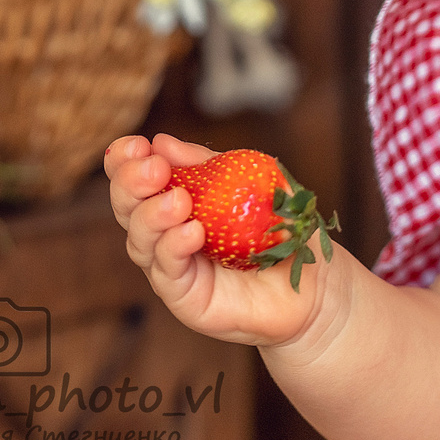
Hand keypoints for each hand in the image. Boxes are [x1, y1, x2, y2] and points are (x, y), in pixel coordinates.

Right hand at [105, 133, 339, 351]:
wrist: (315, 281)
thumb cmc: (283, 229)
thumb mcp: (251, 182)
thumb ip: (209, 165)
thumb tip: (162, 142)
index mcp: (174, 202)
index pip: (134, 182)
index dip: (124, 163)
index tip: (135, 145)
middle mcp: (164, 236)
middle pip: (127, 211)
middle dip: (131, 185)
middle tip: (153, 169)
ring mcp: (173, 269)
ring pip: (140, 243)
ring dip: (152, 217)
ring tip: (178, 200)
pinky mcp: (186, 298)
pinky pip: (168, 273)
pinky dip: (174, 249)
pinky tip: (191, 231)